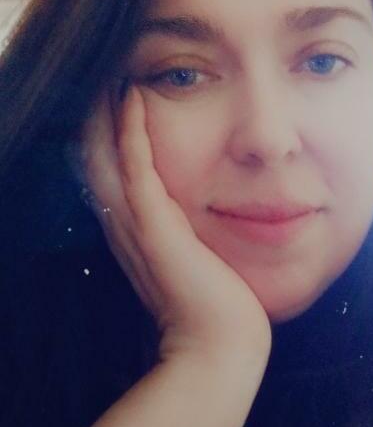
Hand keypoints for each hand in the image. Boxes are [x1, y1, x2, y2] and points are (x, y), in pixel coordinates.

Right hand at [78, 85, 271, 361]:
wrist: (221, 348)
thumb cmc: (218, 311)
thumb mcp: (198, 267)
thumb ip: (190, 246)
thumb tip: (206, 229)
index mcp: (139, 237)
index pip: (113, 179)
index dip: (108, 142)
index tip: (116, 105)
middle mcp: (128, 229)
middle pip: (98, 163)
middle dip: (97, 122)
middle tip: (99, 80)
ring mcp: (138, 227)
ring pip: (108, 160)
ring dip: (105, 118)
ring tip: (106, 78)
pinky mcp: (156, 228)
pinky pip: (136, 168)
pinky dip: (131, 133)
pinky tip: (132, 99)